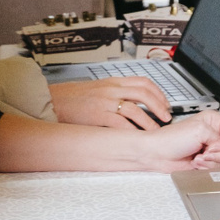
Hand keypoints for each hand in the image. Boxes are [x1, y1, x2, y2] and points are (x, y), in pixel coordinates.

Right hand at [50, 77, 172, 129]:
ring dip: (149, 122)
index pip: (143, 82)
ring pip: (135, 110)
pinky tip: (137, 137)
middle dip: (160, 106)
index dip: (159, 93)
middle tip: (167, 117)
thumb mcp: (97, 89)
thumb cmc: (72, 98)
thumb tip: (133, 103)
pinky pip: (120, 124)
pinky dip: (132, 131)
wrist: (52, 101)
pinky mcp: (97, 115)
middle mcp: (111, 89)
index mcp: (113, 81)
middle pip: (144, 94)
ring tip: (155, 131)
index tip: (165, 103)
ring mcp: (105, 102)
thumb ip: (115, 93)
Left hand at [134, 110, 219, 169]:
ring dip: (212, 161)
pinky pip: (218, 167)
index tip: (213, 146)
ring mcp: (211, 148)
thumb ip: (219, 137)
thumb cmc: (172, 139)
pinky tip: (196, 162)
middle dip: (219, 153)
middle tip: (205, 152)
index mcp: (214, 121)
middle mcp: (214, 134)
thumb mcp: (199, 130)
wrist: (159, 154)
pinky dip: (207, 167)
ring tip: (199, 158)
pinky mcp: (207, 160)